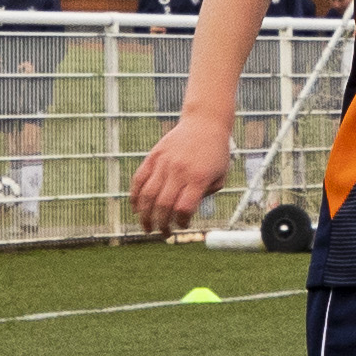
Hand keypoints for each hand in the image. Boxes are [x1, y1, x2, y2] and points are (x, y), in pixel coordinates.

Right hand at [130, 116, 232, 235]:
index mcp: (198, 177)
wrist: (204, 122)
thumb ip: (205, 195)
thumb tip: (185, 213)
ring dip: (144, 216)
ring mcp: (164, 163)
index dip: (181, 222)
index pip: (184, 208)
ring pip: (147, 195)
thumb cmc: (215, 152)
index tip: (182, 225)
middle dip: (161, 224)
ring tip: (147, 228)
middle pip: (163, 205)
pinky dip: (135, 197)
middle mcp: (179, 170)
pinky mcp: (153, 156)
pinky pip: (139, 180)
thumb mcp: (220, 176)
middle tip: (163, 233)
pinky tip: (136, 209)